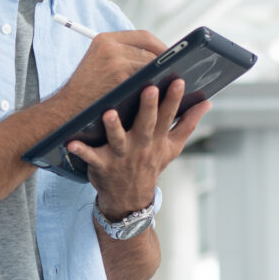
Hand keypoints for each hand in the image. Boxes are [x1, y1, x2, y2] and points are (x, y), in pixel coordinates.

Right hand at [53, 30, 168, 120]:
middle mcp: (110, 45)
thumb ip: (121, 55)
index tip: (171, 56)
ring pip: (151, 66)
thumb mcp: (98, 63)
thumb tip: (155, 59)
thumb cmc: (85, 91)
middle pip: (151, 49)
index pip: (144, 36)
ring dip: (162, 76)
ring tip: (172, 84)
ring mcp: (116, 61)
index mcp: (105, 39)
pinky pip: (147, 81)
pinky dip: (155, 88)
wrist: (67, 110)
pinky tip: (162, 95)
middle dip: (165, 62)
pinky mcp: (121, 78)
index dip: (161, 46)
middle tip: (177, 72)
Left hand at [67, 78, 210, 217]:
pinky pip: (90, 157)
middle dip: (149, 107)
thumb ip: (188, 124)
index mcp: (157, 138)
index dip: (174, 99)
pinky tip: (72, 142)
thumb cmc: (150, 165)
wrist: (130, 199)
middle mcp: (140, 145)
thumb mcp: (172, 147)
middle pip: (146, 124)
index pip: (168, 116)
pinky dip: (81, 151)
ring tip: (109, 113)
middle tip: (150, 88)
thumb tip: (207, 103)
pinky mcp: (102, 165)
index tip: (179, 80)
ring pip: (118, 139)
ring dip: (113, 127)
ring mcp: (121, 156)